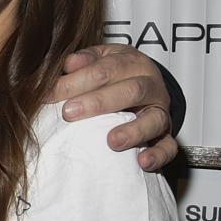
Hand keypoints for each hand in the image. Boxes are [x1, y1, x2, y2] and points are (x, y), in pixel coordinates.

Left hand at [51, 44, 177, 171]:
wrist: (147, 85)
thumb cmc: (115, 72)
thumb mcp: (101, 58)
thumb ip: (85, 59)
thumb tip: (69, 63)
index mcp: (134, 63)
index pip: (107, 69)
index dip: (77, 81)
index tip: (51, 94)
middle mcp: (152, 86)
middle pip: (131, 91)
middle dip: (98, 102)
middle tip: (69, 113)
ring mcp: (161, 112)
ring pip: (154, 119)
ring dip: (133, 131)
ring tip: (112, 141)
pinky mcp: (166, 136)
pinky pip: (169, 147)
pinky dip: (158, 155)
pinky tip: (142, 161)